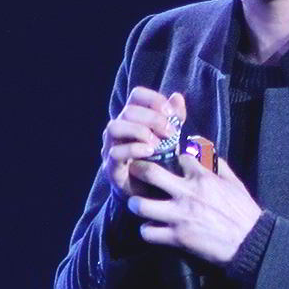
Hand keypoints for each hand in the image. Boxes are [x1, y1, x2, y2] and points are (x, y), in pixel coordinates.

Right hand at [101, 86, 186, 200]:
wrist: (149, 193)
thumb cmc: (158, 161)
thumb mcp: (170, 138)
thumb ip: (174, 118)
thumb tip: (177, 97)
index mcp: (132, 118)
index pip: (137, 96)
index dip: (154, 99)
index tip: (172, 113)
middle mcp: (118, 129)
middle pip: (128, 111)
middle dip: (153, 119)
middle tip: (171, 133)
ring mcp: (111, 147)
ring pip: (115, 127)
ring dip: (139, 131)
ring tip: (158, 143)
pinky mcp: (111, 167)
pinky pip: (116, 152)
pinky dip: (134, 149)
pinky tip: (150, 152)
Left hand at [127, 150, 263, 265]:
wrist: (250, 242)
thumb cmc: (244, 213)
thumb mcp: (235, 183)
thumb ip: (219, 166)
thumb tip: (206, 153)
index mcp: (203, 178)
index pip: (179, 157)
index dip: (173, 158)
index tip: (169, 162)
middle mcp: (187, 194)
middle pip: (150, 173)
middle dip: (138, 170)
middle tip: (134, 172)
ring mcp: (179, 216)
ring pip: (141, 205)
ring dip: (136, 204)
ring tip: (138, 205)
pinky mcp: (177, 237)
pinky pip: (148, 232)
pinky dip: (147, 231)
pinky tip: (151, 229)